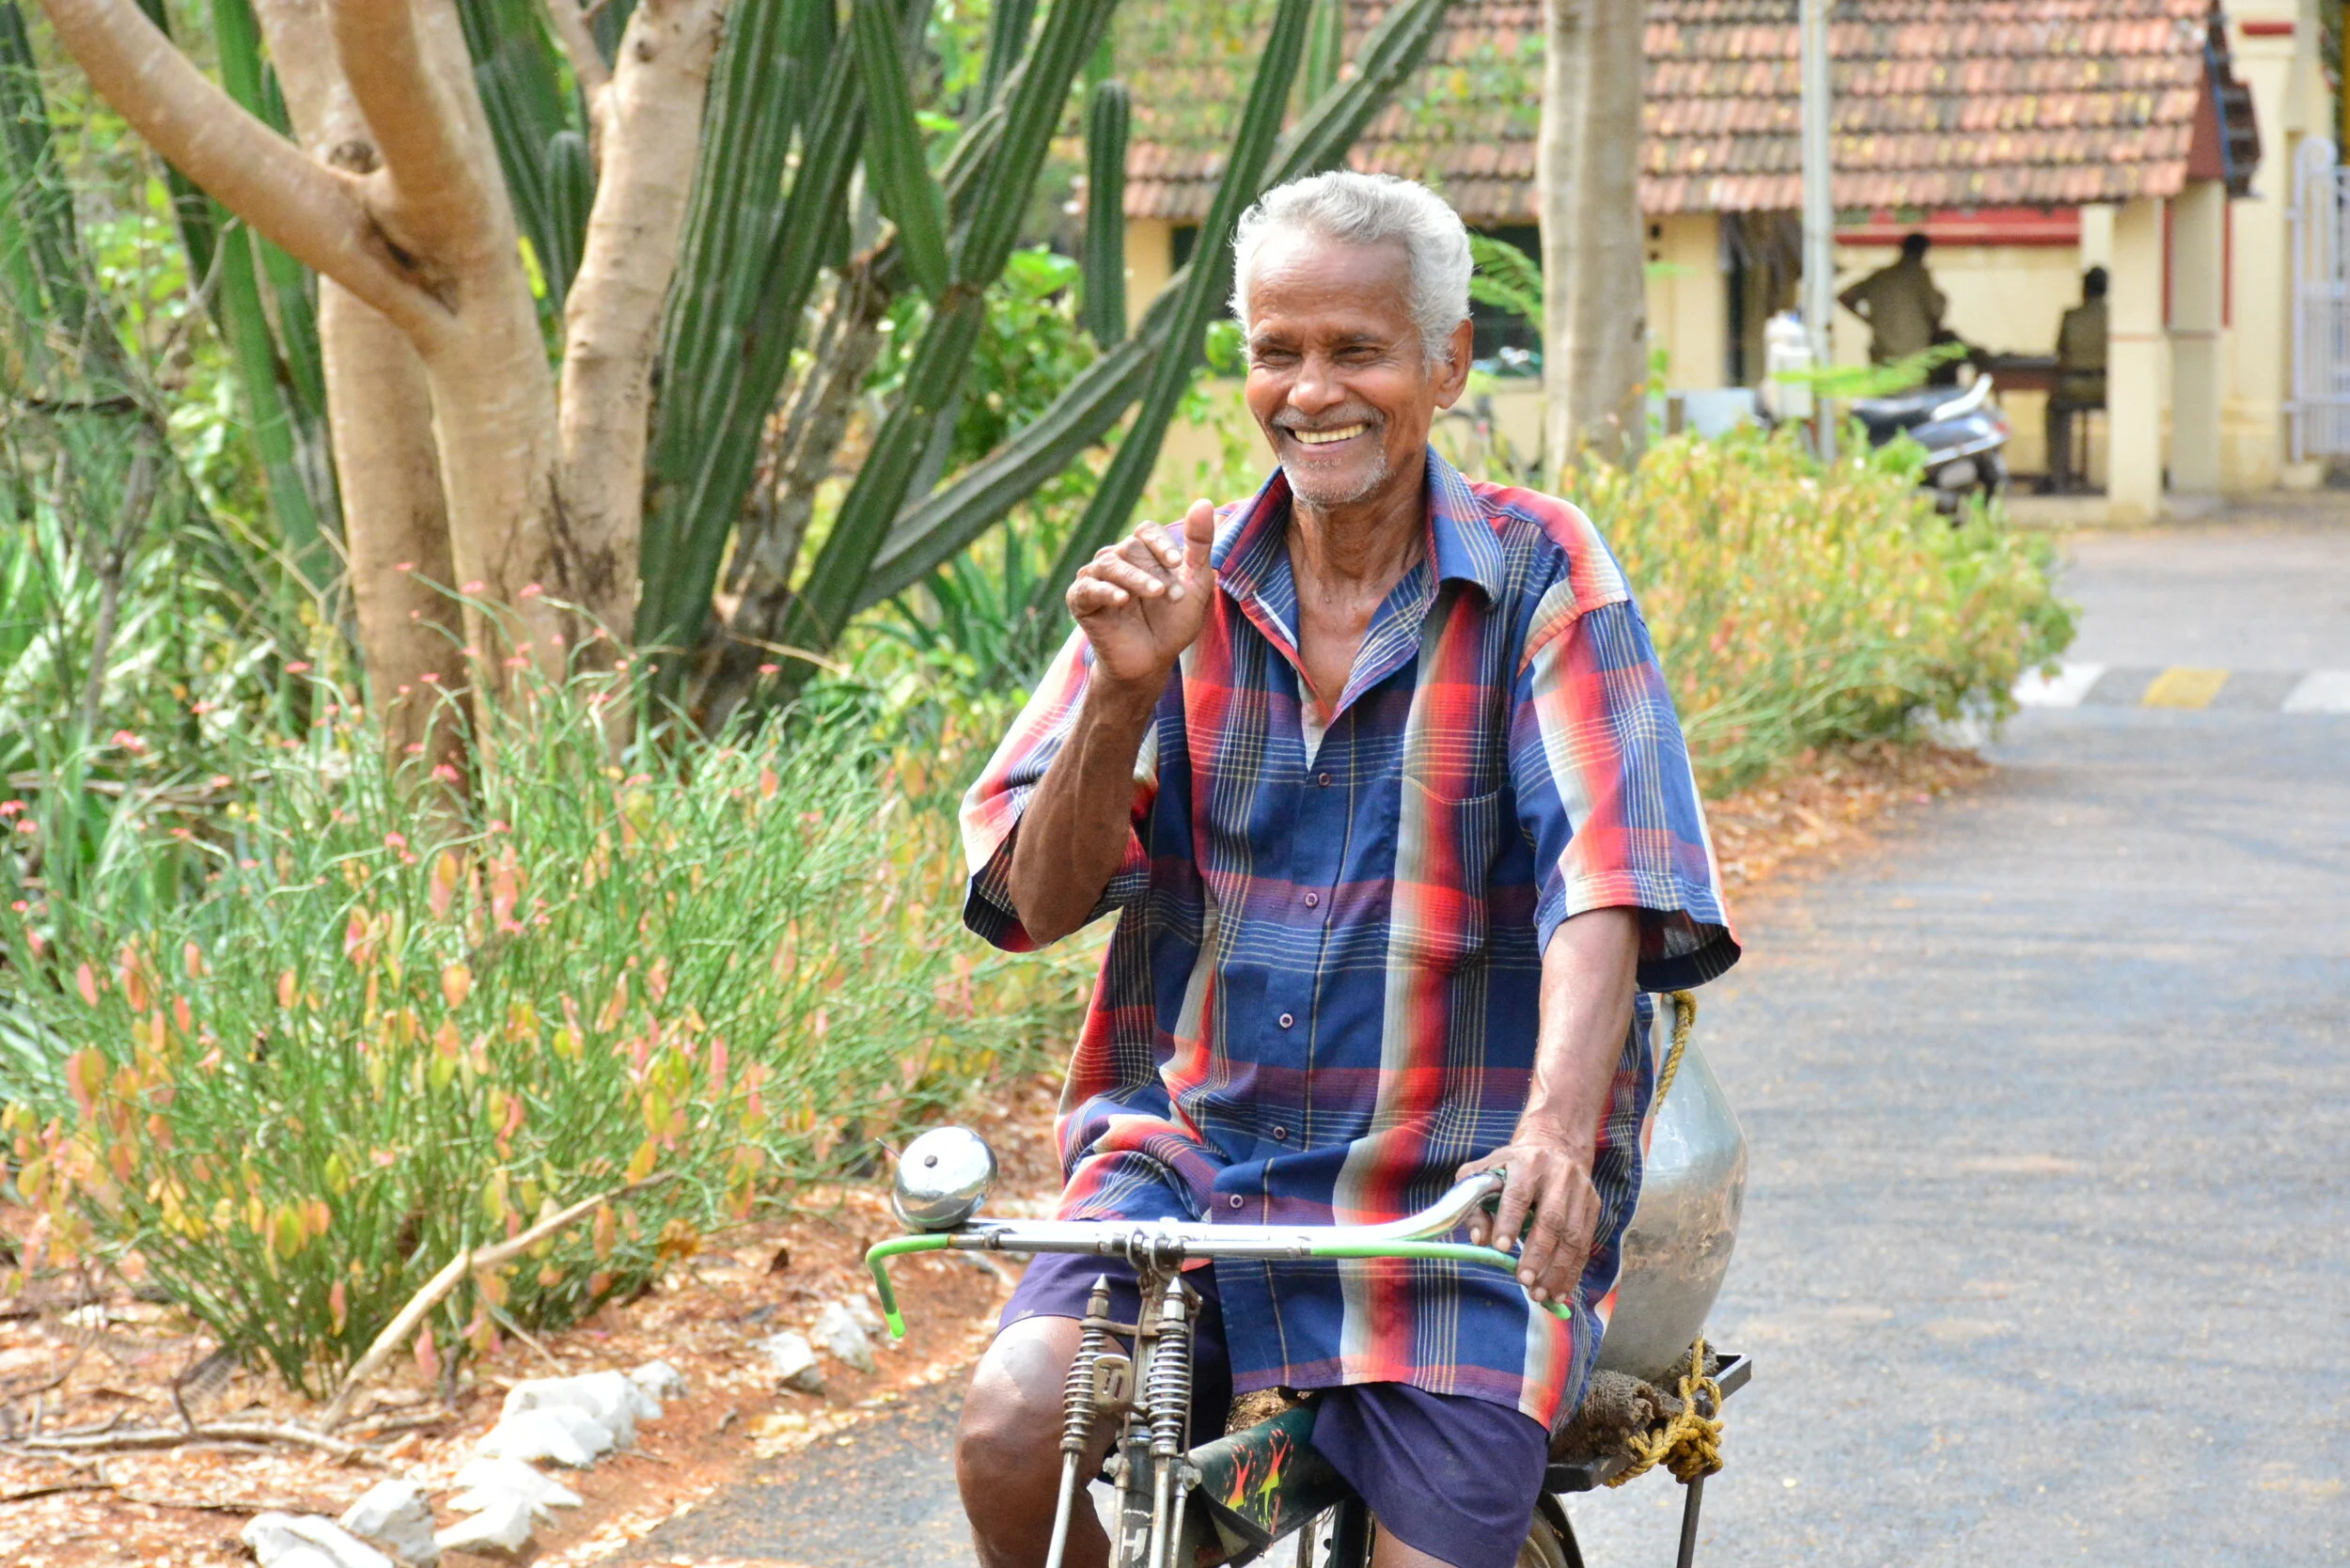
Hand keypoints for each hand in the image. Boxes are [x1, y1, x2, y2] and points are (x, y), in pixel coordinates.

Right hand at [1066, 500, 1215, 692]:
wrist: (1152, 662)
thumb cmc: (1173, 623)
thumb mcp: (1195, 584)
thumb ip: (1199, 545)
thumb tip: (1204, 502)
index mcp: (1140, 553)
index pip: (1145, 531)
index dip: (1161, 543)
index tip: (1178, 562)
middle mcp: (1115, 560)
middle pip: (1130, 548)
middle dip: (1155, 571)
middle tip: (1174, 597)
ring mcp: (1094, 578)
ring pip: (1110, 564)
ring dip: (1136, 579)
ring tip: (1156, 594)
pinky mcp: (1080, 600)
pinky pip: (1088, 588)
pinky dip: (1105, 591)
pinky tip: (1123, 599)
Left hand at [1458, 1125, 1600, 1308]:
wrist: (1556, 1145)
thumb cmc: (1512, 1166)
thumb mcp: (1486, 1173)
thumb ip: (1474, 1203)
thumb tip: (1478, 1241)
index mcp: (1525, 1163)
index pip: (1518, 1194)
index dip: (1509, 1221)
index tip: (1499, 1247)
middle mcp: (1557, 1175)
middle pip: (1550, 1219)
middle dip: (1537, 1253)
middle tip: (1523, 1280)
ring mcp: (1580, 1191)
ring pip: (1573, 1235)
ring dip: (1558, 1269)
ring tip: (1541, 1293)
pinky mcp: (1593, 1205)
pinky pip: (1585, 1243)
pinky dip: (1573, 1270)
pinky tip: (1560, 1289)